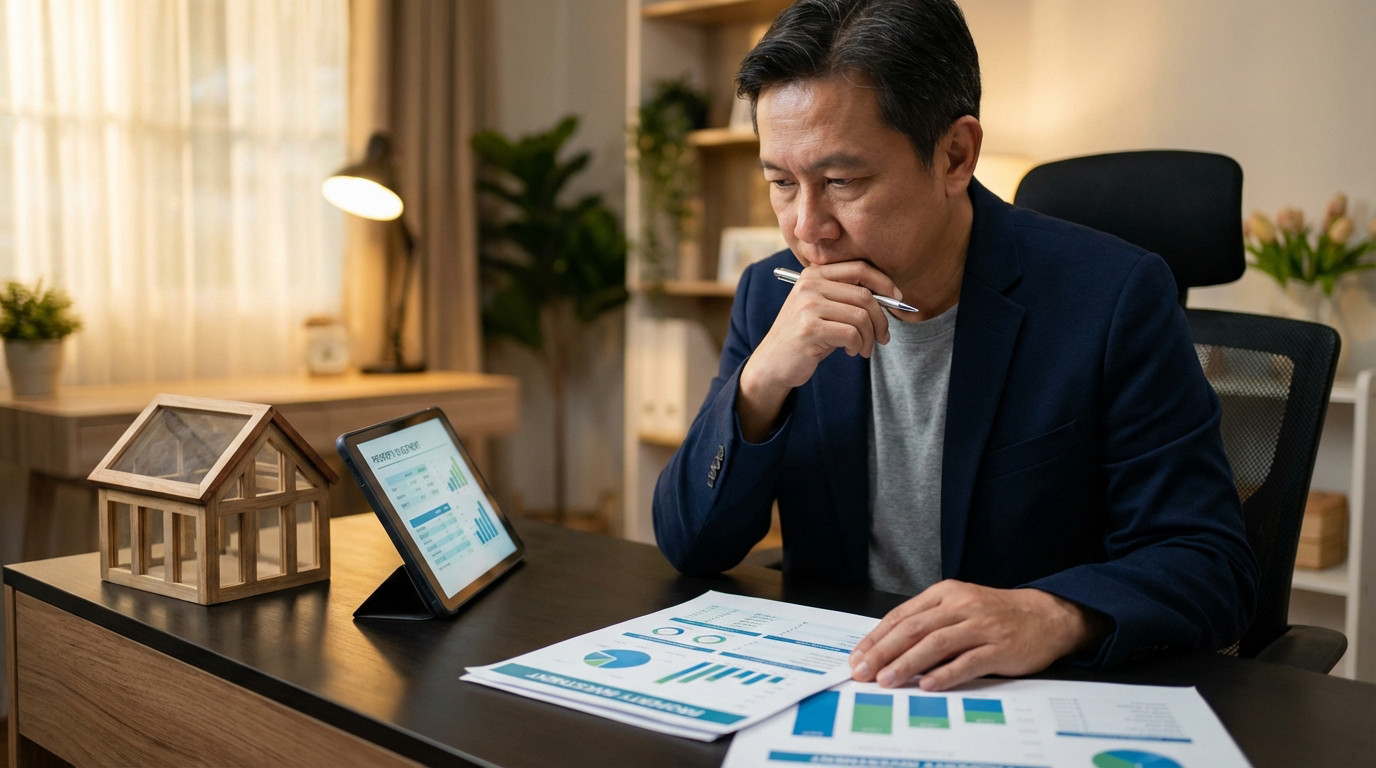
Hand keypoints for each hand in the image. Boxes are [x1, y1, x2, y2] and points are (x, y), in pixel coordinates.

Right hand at [737, 262, 903, 439]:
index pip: (860, 268)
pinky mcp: (810, 328)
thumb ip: (847, 296)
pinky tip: (852, 352)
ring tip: (865, 348)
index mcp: (814, 274)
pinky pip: (851, 334)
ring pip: (861, 316)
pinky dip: (858, 346)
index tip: (897, 300)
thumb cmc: (806, 336)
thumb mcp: (823, 308)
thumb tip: (891, 296)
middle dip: (882, 319)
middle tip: (884, 337)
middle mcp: (810, 285)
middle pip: (865, 295)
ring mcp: (808, 305)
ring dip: (870, 337)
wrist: (772, 362)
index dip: (884, 283)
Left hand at [848, 580, 1107, 691]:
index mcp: (946, 593)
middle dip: (883, 652)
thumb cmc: (997, 614)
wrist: (1046, 615)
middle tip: (862, 671)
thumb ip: (929, 621)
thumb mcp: (960, 606)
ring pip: (936, 644)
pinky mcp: (1000, 648)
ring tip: (886, 680)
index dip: (876, 637)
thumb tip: (889, 648)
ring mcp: (981, 626)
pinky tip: (927, 684)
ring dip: (907, 663)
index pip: (902, 615)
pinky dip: (945, 674)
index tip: (858, 656)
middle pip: (914, 629)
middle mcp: (961, 606)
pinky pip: (968, 662)